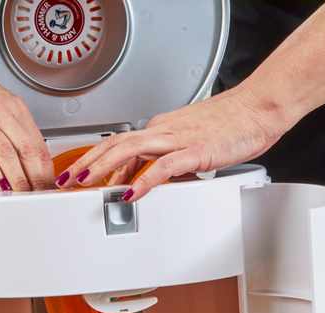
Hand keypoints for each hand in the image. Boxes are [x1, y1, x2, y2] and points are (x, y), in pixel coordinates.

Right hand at [0, 58, 54, 191]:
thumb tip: (27, 157)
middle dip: (35, 178)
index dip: (46, 169)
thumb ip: (12, 127)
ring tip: (21, 194)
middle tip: (39, 195)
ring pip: (5, 153)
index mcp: (13, 106)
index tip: (48, 185)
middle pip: (26, 150)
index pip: (38, 143)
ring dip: (16, 178)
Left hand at [57, 85, 294, 200]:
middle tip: (66, 181)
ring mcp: (178, 139)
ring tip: (84, 185)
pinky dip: (144, 180)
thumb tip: (157, 182)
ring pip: (130, 151)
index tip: (80, 178)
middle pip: (115, 145)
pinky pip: (163, 166)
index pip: (121, 146)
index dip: (97, 162)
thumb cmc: (232, 125)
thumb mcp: (192, 147)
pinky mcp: (195, 150)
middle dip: (87, 164)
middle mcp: (164, 131)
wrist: (258, 108)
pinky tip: (131, 192)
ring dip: (103, 169)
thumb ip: (172, 163)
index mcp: (161, 129)